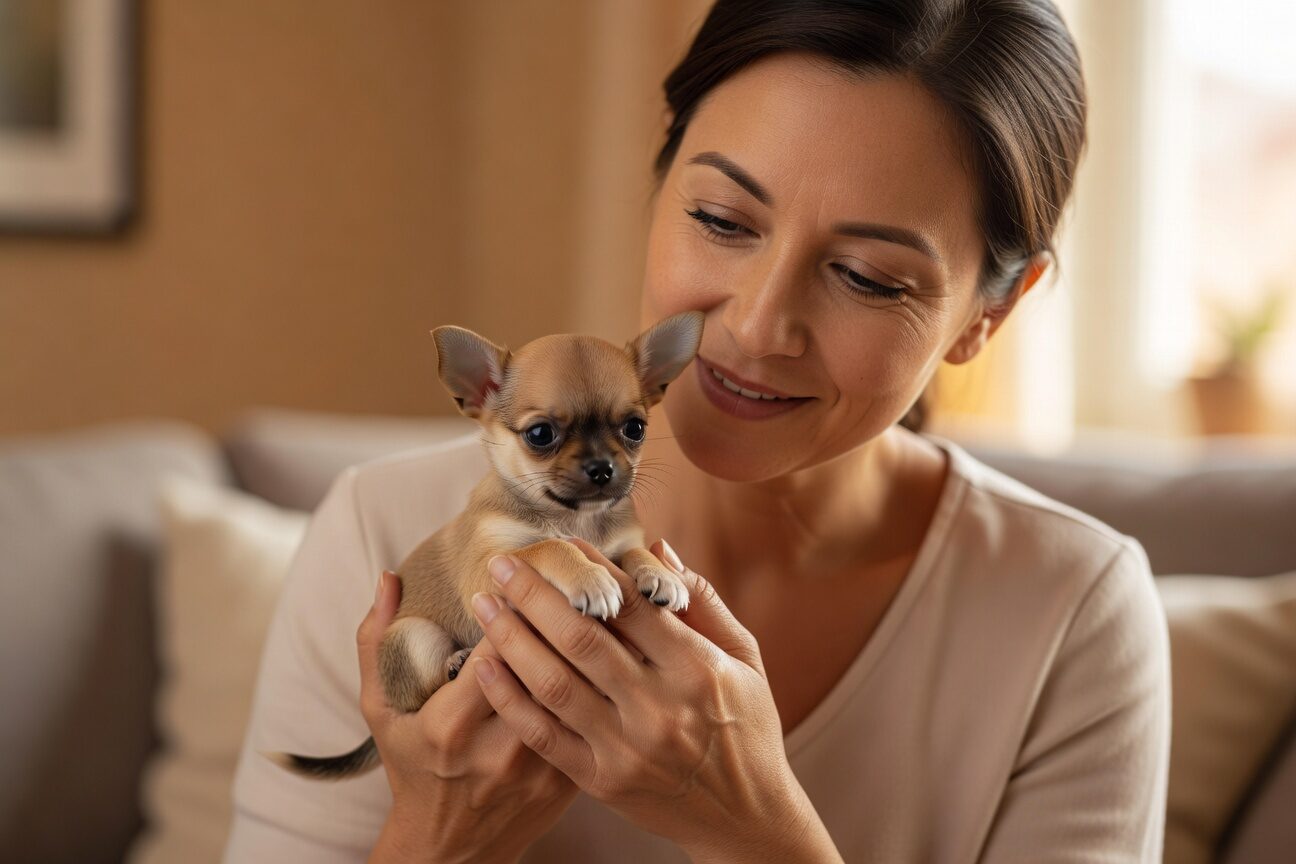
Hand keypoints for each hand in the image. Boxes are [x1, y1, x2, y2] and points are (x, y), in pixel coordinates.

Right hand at [360, 571, 577, 863]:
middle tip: (576, 567)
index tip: (527, 567)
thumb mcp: (380, 711)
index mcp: (451, 726)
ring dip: (593, 643)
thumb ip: (377, 642)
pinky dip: (605, 683)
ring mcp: (541, 768)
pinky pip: (596, 720)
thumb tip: (388, 578)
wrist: (450, 852)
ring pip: (579, 691)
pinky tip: (614, 647)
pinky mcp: (570, 782)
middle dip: (563, 614)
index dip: (516, 606)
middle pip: (546, 666)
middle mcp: (500, 748)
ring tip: (600, 595)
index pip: (495, 650)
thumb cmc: (412, 770)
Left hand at [469, 539, 822, 861]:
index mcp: (697, 669)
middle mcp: (659, 707)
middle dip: (534, 594)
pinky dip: (509, 698)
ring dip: (511, 638)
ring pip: (553, 683)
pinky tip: (484, 666)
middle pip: (581, 638)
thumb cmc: (746, 725)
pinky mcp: (602, 781)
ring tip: (485, 604)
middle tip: (502, 562)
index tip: (562, 545)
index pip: (632, 605)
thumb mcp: (743, 657)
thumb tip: (656, 549)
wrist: (745, 816)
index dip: (591, 569)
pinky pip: (543, 734)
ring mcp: (626, 748)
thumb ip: (702, 601)